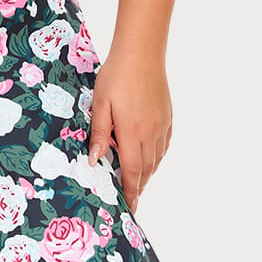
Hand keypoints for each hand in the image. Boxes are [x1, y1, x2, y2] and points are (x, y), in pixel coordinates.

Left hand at [87, 47, 172, 213]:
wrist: (141, 53)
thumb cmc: (116, 76)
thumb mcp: (100, 104)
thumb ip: (98, 134)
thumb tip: (94, 160)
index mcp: (131, 133)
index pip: (132, 172)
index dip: (131, 192)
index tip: (130, 208)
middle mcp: (150, 133)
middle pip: (147, 169)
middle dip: (139, 186)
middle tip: (131, 198)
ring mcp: (161, 125)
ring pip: (157, 158)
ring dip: (147, 173)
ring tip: (138, 181)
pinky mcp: (167, 116)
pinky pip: (164, 144)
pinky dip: (157, 156)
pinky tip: (150, 156)